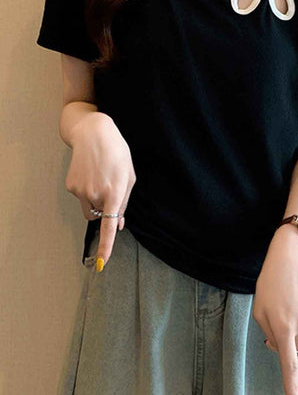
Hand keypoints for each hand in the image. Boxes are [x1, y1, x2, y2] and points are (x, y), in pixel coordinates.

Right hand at [65, 112, 135, 270]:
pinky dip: (86, 190)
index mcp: (115, 191)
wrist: (93, 132)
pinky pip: (81, 198)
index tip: (102, 262)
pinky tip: (90, 172)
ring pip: (90, 209)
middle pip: (101, 216)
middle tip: (110, 185)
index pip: (110, 225)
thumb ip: (125, 203)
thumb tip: (119, 226)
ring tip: (100, 176)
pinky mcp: (71, 186)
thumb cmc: (117, 153)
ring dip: (96, 200)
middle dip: (106, 208)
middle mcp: (96, 193)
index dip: (106, 245)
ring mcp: (81, 190)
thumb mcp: (129, 176)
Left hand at [252, 224, 297, 394]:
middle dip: (290, 344)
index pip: (289, 364)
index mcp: (282, 326)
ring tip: (295, 314)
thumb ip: (269, 334)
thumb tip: (282, 351)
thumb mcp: (259, 309)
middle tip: (283, 323)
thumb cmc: (270, 283)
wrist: (290, 259)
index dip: (291, 385)